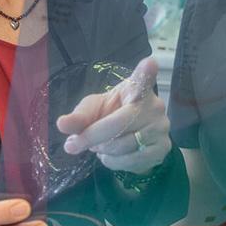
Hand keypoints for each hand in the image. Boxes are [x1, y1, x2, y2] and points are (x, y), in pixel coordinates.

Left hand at [56, 58, 171, 174]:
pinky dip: (113, 162)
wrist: (132, 137)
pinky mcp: (163, 149)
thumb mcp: (93, 111)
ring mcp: (161, 128)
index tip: (149, 63)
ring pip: (122, 146)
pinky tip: (111, 155)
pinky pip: (131, 160)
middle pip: (118, 123)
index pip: (142, 79)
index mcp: (136, 89)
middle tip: (74, 144)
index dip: (146, 72)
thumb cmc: (111, 115)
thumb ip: (78, 116)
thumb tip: (62, 124)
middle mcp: (154, 106)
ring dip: (103, 150)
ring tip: (99, 146)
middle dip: (92, 136)